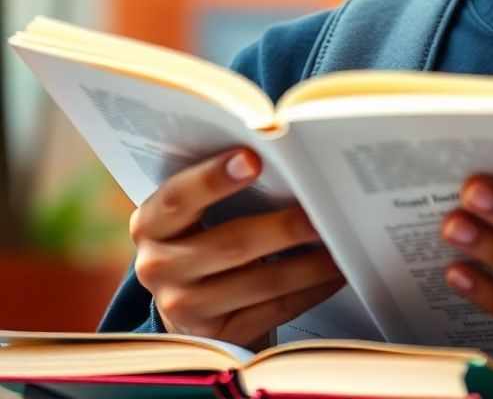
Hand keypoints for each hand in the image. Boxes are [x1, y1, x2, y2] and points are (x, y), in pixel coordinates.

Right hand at [132, 148, 345, 348]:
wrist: (187, 297)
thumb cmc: (203, 231)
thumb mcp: (194, 210)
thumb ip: (221, 183)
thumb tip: (284, 157)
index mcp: (151, 223)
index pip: (179, 198)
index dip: (213, 178)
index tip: (253, 159)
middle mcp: (159, 268)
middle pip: (230, 244)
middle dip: (282, 228)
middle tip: (320, 212)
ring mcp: (185, 308)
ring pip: (260, 281)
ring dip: (309, 263)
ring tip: (340, 242)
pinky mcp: (217, 336)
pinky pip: (274, 310)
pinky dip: (310, 289)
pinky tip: (334, 272)